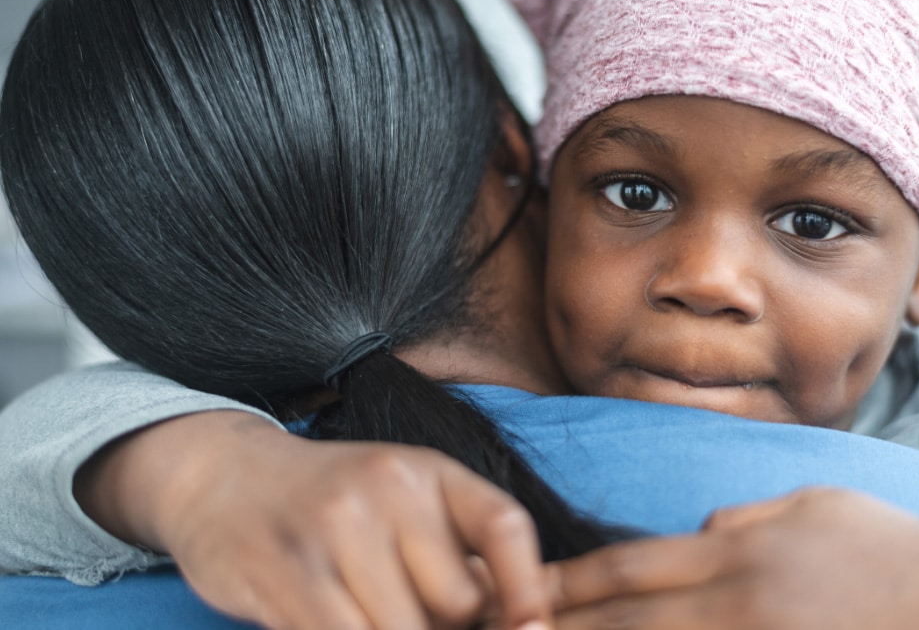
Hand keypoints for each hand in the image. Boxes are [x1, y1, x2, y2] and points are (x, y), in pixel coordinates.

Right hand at [76, 410, 550, 629]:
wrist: (221, 476)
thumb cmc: (330, 506)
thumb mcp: (399, 501)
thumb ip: (452, 550)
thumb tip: (520, 617)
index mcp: (429, 470)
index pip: (504, 524)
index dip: (527, 587)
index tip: (531, 626)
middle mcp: (389, 487)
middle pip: (458, 601)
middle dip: (441, 628)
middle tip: (402, 610)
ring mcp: (338, 526)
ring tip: (361, 611)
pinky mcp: (289, 572)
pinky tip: (329, 624)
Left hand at [548, 487, 918, 629]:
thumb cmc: (888, 549)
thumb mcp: (814, 507)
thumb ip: (747, 519)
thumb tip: (700, 531)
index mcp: (734, 551)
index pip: (626, 566)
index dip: (566, 581)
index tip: (519, 590)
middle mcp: (731, 602)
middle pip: (623, 619)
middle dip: (556, 627)